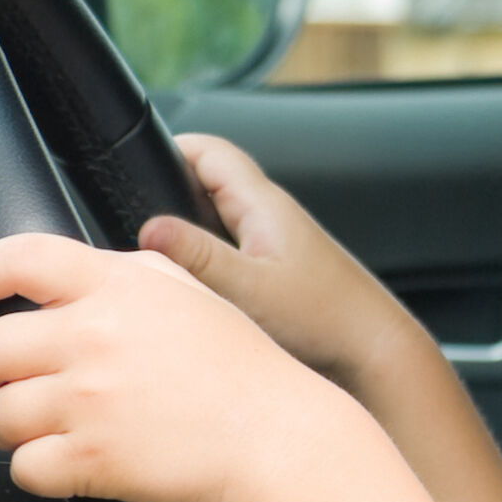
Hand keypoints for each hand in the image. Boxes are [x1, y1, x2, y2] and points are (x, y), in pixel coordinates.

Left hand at [0, 234, 438, 501]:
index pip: (16, 258)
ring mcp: (88, 398)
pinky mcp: (88, 457)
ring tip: (59, 426)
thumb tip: (73, 275)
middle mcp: (95, 335)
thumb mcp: (194, 293)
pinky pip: (23, 467)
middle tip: (8, 382)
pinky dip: (42, 471)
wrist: (279, 439)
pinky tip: (78, 459)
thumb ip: (131, 274)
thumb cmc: (246, 374)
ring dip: (17, 427)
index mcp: (120, 286)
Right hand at [142, 134, 501, 501]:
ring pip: (215, 220)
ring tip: (151, 257)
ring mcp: (274, 243)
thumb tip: (148, 228)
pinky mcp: (277, 272)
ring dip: (185, 230)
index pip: (208, 150)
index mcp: (264, 204)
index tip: (126, 170)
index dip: (167, 150)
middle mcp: (270, 215)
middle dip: (166, 195)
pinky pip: (228, 251)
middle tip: (126, 221)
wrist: (375, 351)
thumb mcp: (250, 289)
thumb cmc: (325, 320)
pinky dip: (204, 259)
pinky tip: (190, 289)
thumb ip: (198, 257)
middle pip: (206, 183)